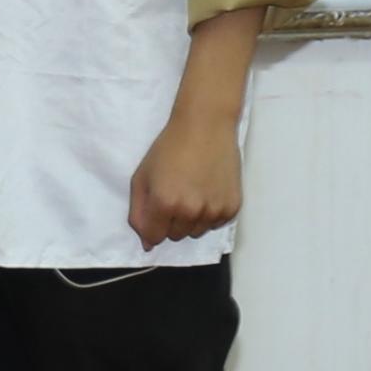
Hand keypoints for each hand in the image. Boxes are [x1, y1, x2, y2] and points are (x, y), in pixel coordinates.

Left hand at [130, 103, 246, 246]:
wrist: (206, 126)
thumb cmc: (169, 148)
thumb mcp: (142, 177)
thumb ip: (138, 213)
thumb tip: (148, 244)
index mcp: (165, 204)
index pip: (154, 238)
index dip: (153, 223)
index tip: (159, 205)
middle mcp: (190, 212)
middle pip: (176, 236)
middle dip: (172, 220)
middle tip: (177, 193)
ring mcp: (214, 211)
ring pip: (197, 232)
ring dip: (192, 218)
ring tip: (194, 190)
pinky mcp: (232, 207)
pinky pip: (216, 223)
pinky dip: (211, 213)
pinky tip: (209, 189)